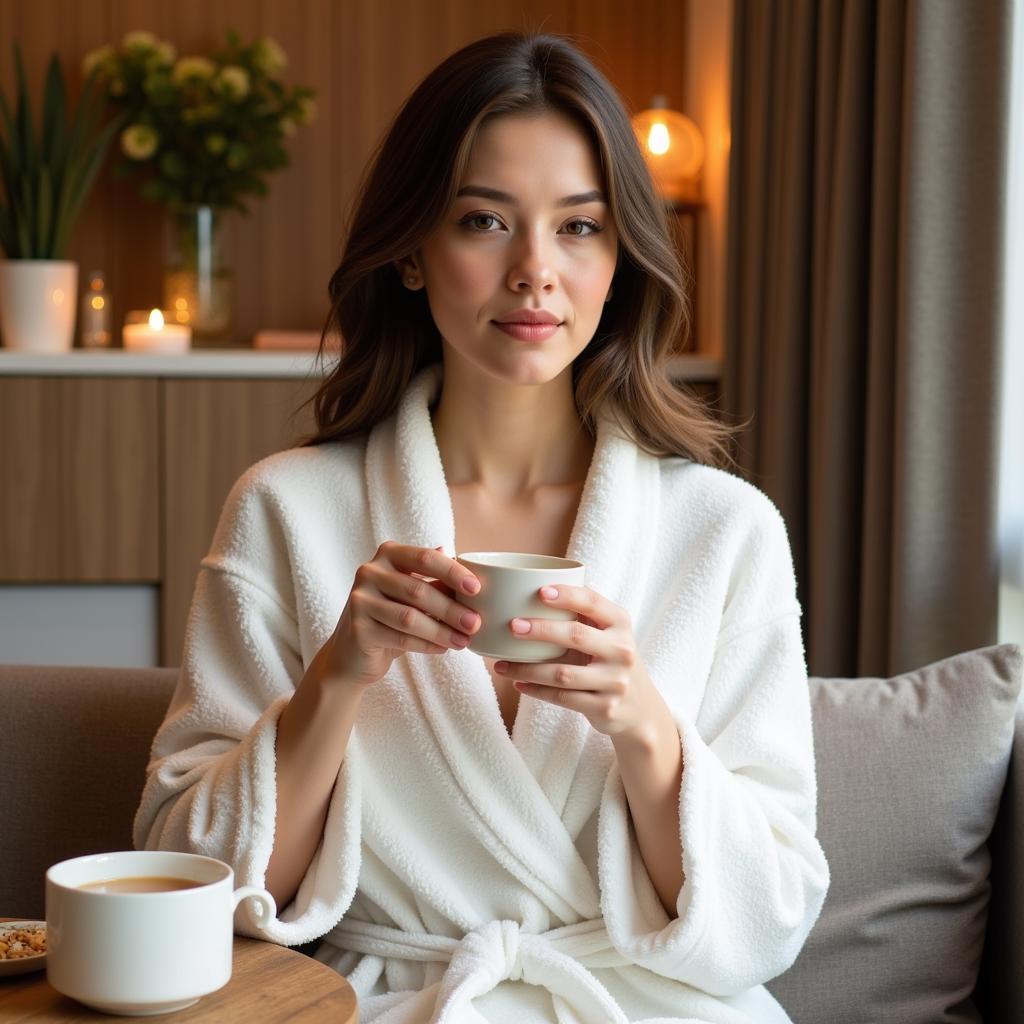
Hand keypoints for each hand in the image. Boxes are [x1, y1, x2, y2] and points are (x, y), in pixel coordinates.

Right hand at [325, 542, 481, 687]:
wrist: (352, 653)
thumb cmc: (391, 616)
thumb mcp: (413, 594)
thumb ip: (436, 580)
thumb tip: (467, 567)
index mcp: (387, 555)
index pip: (424, 557)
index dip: (453, 572)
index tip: (477, 589)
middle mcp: (369, 572)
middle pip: (418, 590)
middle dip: (451, 609)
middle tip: (475, 623)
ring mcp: (360, 600)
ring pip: (410, 617)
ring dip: (442, 631)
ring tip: (464, 641)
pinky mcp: (358, 629)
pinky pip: (400, 638)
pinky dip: (426, 645)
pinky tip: (443, 649)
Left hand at [492, 585, 663, 738]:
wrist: (639, 709)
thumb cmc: (610, 660)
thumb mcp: (608, 634)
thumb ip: (583, 614)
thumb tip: (532, 589)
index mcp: (620, 624)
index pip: (593, 602)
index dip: (567, 595)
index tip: (540, 591)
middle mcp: (622, 650)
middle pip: (575, 635)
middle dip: (541, 630)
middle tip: (513, 626)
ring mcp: (615, 681)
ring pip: (562, 673)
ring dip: (527, 669)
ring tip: (502, 665)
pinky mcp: (605, 708)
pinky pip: (563, 698)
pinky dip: (537, 690)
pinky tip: (519, 683)